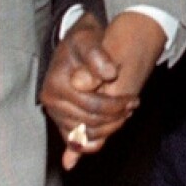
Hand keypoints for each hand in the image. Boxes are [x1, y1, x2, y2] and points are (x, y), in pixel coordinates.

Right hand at [40, 13, 135, 169]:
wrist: (74, 45)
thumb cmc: (83, 41)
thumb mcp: (88, 39)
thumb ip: (97, 55)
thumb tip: (109, 74)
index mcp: (56, 84)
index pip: (92, 106)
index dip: (116, 105)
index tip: (134, 99)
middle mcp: (51, 102)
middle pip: (89, 122)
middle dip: (115, 118)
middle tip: (133, 106)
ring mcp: (54, 113)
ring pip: (85, 135)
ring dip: (108, 129)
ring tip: (125, 114)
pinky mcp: (59, 121)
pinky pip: (75, 142)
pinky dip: (89, 145)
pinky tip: (102, 141)